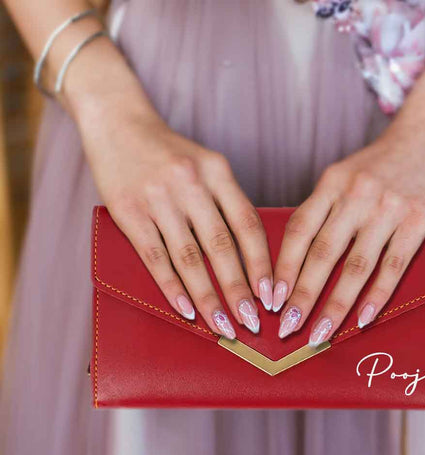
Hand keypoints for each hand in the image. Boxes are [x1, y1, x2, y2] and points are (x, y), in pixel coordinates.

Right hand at [78, 103, 272, 337]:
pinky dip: (172, 287)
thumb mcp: (205, 164)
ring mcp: (159, 198)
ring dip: (208, 297)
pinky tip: (186, 311)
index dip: (261, 263)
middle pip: (222, 246)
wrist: (117, 122)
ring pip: (190, 258)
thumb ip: (224, 201)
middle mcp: (191, 183)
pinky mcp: (129, 212)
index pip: (247, 223)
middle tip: (252, 322)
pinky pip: (156, 257)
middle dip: (239, 289)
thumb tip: (246, 255)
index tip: (272, 295)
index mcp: (217, 171)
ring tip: (224, 326)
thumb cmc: (168, 152)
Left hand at [273, 120, 424, 344]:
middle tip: (286, 327)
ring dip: (335, 306)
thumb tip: (298, 257)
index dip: (283, 267)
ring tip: (319, 334)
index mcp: (331, 184)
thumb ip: (324, 210)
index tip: (271, 298)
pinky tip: (363, 319)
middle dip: (301, 296)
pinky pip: (393, 266)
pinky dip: (377, 296)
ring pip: (355, 267)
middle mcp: (356, 195)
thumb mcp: (343, 175)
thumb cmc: (381, 162)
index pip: (298, 231)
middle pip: (322, 254)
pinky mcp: (419, 220)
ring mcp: (388, 208)